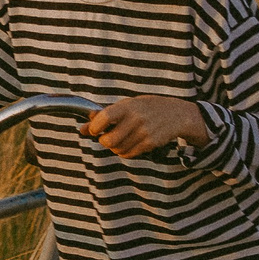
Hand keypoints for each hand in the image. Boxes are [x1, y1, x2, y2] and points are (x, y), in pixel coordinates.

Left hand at [81, 96, 209, 157]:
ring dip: (114, 147)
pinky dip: (124, 151)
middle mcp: (136, 119)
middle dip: (104, 141)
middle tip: (107, 136)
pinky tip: (130, 142)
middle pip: (108, 141)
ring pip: (117, 150)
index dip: (94, 127)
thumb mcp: (126, 105)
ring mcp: (144, 132)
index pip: (104, 118)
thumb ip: (103, 116)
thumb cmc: (146, 108)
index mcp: (127, 106)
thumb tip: (82, 129)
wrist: (176, 114)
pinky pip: (128, 154)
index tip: (94, 129)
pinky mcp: (150, 144)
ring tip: (121, 138)